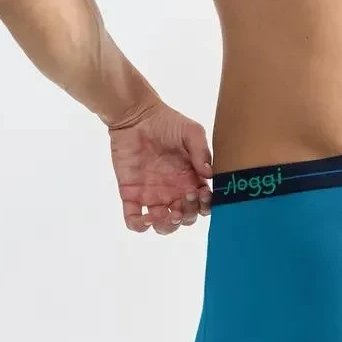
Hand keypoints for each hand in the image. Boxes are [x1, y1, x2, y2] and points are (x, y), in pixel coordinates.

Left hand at [107, 99, 213, 233]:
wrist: (136, 116)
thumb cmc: (166, 122)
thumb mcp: (191, 132)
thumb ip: (201, 152)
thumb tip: (210, 175)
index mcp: (191, 181)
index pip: (202, 205)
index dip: (205, 206)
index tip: (202, 193)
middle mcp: (174, 193)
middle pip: (185, 219)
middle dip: (187, 215)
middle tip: (184, 197)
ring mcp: (153, 196)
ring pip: (163, 226)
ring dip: (166, 226)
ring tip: (164, 212)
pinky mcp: (132, 195)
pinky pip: (134, 220)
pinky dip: (139, 226)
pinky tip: (146, 217)